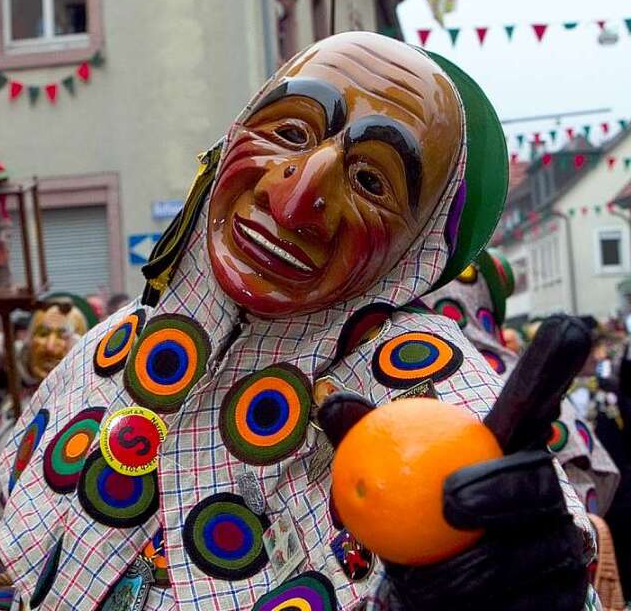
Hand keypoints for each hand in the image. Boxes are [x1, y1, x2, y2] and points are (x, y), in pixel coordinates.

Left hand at [319, 315, 592, 610]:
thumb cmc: (409, 534)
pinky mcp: (561, 596)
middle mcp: (542, 492)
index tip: (571, 322)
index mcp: (503, 454)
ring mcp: (558, 545)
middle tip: (451, 502)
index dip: (550, 368)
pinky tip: (439, 605)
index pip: (528, 405)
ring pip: (527, 549)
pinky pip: (523, 600)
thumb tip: (334, 403)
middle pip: (536, 476)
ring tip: (425, 581)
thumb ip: (363, 444)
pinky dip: (477, 604)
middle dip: (501, 486)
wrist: (434, 603)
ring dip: (471, 567)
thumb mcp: (382, 487)